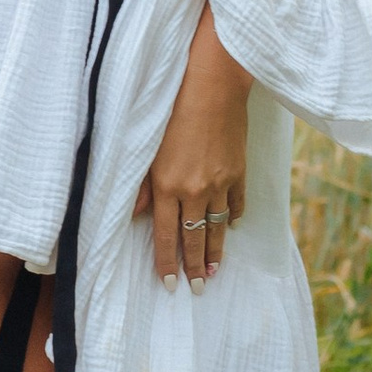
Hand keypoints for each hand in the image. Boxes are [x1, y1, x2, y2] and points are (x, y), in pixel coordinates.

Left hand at [137, 10, 250, 288]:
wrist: (213, 83)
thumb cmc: (172, 108)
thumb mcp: (147, 147)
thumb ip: (141, 184)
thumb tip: (132, 215)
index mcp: (167, 186)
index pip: (166, 236)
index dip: (167, 263)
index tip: (169, 284)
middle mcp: (194, 190)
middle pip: (194, 239)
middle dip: (194, 267)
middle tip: (197, 289)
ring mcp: (220, 182)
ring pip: (217, 228)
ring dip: (216, 252)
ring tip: (214, 271)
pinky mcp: (238, 170)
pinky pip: (236, 203)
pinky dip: (232, 218)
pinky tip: (229, 226)